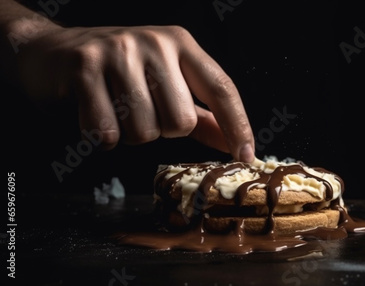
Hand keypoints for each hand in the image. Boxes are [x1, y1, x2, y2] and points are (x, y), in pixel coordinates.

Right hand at [15, 25, 254, 161]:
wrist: (52, 52)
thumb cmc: (118, 73)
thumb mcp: (166, 84)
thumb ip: (202, 114)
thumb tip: (233, 142)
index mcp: (181, 44)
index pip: (221, 88)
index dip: (238, 125)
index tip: (247, 155)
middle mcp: (154, 42)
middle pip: (181, 121)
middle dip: (162, 129)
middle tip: (141, 111)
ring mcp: (118, 52)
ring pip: (145, 130)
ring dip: (131, 133)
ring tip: (116, 109)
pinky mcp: (84, 67)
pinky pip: (108, 131)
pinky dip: (102, 135)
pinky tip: (94, 112)